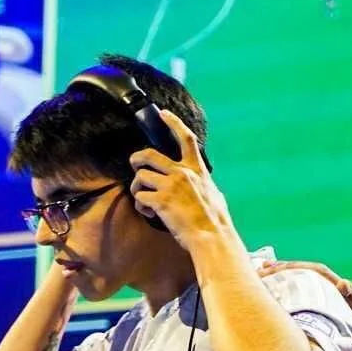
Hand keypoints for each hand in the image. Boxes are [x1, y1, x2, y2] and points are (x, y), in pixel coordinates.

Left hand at [128, 109, 229, 244]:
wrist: (212, 236)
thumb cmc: (215, 220)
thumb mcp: (214, 194)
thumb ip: (204, 184)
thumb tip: (205, 187)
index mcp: (196, 170)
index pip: (185, 138)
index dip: (173, 123)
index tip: (164, 114)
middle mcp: (182, 173)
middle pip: (149, 154)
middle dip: (137, 159)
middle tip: (136, 166)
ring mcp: (170, 186)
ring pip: (141, 177)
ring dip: (138, 188)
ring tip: (145, 200)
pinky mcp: (160, 201)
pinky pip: (140, 197)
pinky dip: (141, 206)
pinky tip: (150, 213)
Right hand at [256, 259, 351, 350]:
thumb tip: (343, 283)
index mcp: (341, 291)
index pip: (314, 271)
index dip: (293, 267)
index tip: (271, 268)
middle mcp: (334, 295)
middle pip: (303, 277)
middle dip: (281, 273)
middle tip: (255, 273)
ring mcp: (329, 307)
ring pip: (301, 291)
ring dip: (282, 288)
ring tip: (258, 287)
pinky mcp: (327, 320)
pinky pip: (303, 307)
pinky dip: (287, 306)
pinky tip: (272, 312)